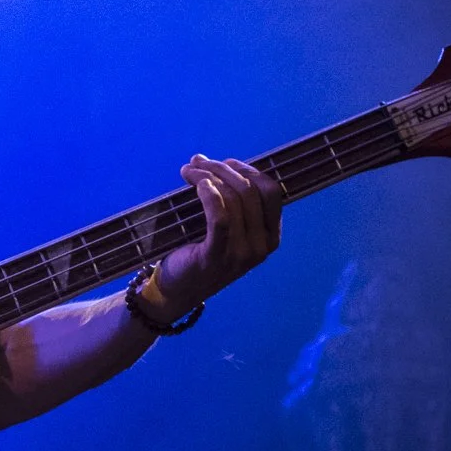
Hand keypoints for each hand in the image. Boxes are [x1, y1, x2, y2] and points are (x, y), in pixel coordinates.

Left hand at [147, 155, 283, 317]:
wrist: (178, 290)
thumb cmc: (201, 252)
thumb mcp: (227, 228)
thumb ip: (228, 199)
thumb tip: (208, 160)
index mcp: (270, 236)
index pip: (272, 191)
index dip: (249, 170)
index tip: (225, 162)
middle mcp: (261, 246)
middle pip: (250, 191)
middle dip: (222, 169)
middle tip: (197, 163)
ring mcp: (241, 254)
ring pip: (233, 199)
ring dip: (208, 176)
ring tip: (188, 171)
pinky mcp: (216, 256)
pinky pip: (220, 218)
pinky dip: (210, 195)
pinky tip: (198, 184)